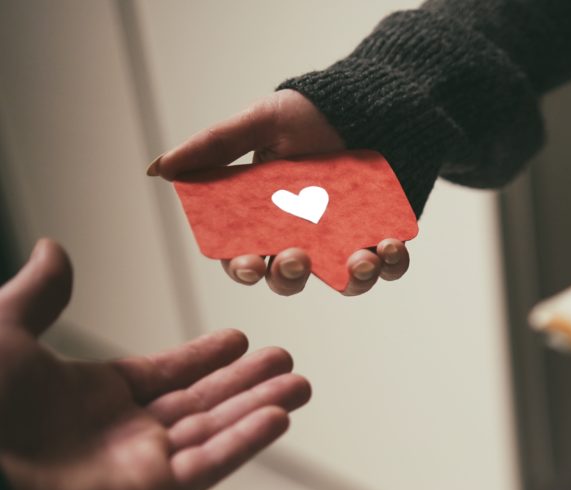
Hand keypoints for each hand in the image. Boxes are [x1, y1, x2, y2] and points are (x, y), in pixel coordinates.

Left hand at [0, 240, 311, 489]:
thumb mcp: (3, 331)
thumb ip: (39, 295)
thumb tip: (53, 248)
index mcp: (92, 395)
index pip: (165, 373)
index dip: (203, 356)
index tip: (238, 339)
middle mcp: (124, 431)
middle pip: (203, 401)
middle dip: (247, 381)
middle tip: (287, 360)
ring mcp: (141, 465)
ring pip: (216, 430)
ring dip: (260, 406)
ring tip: (301, 384)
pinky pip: (210, 463)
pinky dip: (246, 442)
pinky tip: (279, 417)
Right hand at [149, 89, 409, 296]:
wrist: (376, 104)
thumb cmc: (313, 114)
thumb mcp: (261, 122)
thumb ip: (215, 147)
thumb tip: (158, 168)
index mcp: (267, 220)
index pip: (246, 256)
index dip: (243, 268)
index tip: (250, 264)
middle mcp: (306, 239)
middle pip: (289, 279)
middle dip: (289, 277)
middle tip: (297, 259)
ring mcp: (346, 244)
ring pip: (345, 283)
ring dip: (352, 280)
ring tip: (361, 259)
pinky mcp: (384, 240)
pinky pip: (389, 267)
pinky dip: (391, 264)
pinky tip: (391, 245)